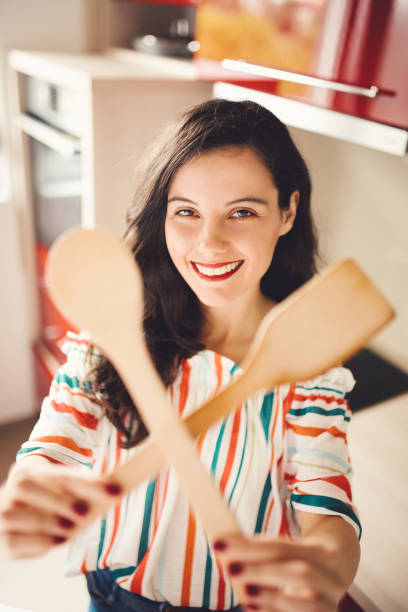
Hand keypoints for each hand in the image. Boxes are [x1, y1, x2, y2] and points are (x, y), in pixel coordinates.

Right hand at [0, 457, 121, 558]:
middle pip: (45, 497)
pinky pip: (22, 544)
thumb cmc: (48, 492)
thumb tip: (113, 491)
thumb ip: (84, 485)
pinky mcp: (4, 540)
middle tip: (84, 513)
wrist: (20, 502)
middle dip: (68, 505)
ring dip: (57, 526)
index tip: (113, 491)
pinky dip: (41, 544)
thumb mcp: (63, 482)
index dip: (90, 485)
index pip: (64, 476)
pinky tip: (55, 539)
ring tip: (70, 529)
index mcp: (29, 470)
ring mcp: (5, 515)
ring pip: (34, 521)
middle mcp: (12, 490)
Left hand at [214, 534, 345, 611]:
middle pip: (300, 573)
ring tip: (244, 592)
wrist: (337, 572)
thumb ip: (262, 549)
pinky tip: (253, 607)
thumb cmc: (301, 559)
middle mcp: (332, 579)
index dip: (251, 547)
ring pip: (309, 603)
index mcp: (322, 552)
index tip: (220, 544)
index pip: (282, 548)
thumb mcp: (289, 549)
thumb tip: (226, 548)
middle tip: (230, 568)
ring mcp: (332, 604)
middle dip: (262, 571)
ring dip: (273, 597)